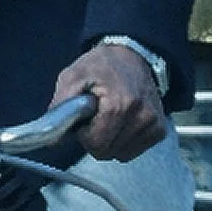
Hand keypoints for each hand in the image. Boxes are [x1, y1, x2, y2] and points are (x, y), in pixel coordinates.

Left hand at [50, 43, 163, 162]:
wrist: (132, 55)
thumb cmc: (102, 66)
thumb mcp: (72, 76)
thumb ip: (60, 106)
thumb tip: (52, 136)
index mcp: (120, 105)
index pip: (96, 144)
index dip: (85, 134)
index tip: (87, 118)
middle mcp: (142, 116)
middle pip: (108, 152)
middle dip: (97, 138)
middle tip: (97, 116)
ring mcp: (153, 124)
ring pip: (121, 154)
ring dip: (111, 140)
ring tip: (110, 117)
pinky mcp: (159, 129)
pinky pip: (133, 151)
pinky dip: (124, 141)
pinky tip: (122, 123)